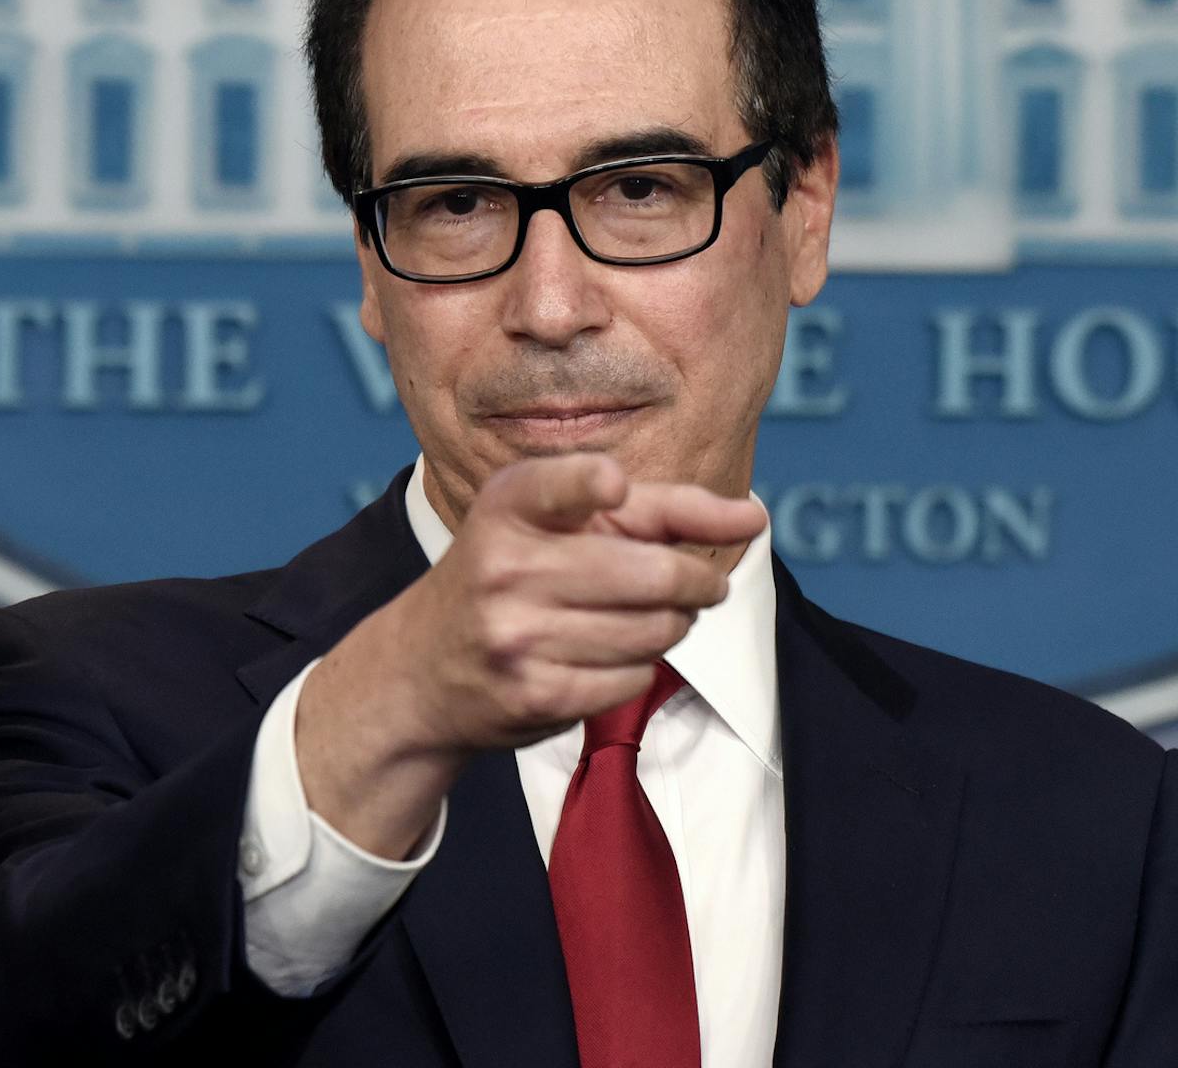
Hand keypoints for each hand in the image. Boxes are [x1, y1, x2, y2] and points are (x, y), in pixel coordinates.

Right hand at [295, 455, 765, 856]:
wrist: (421, 668)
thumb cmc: (512, 574)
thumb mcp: (556, 520)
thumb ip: (655, 508)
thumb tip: (755, 516)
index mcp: (510, 505)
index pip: (556, 485)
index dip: (589, 484)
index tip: (613, 485)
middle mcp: (505, 566)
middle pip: (654, 574)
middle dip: (700, 580)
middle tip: (707, 583)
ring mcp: (516, 635)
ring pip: (654, 631)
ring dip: (673, 625)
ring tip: (655, 617)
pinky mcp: (533, 694)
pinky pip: (633, 678)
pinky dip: (641, 666)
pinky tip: (615, 655)